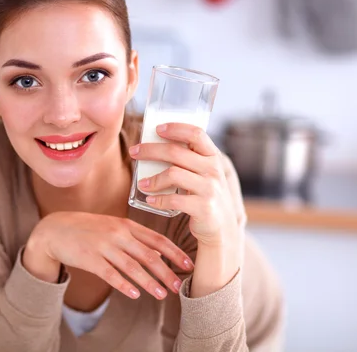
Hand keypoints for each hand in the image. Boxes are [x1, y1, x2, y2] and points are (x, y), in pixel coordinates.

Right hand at [24, 212, 193, 299]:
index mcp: (126, 224)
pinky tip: (134, 294)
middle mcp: (117, 234)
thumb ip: (136, 239)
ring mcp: (103, 246)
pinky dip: (123, 284)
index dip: (174, 253)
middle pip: (147, 255)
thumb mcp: (114, 227)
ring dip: (149, 282)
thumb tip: (158, 254)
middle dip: (166, 272)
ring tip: (162, 294)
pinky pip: (110, 274)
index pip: (156, 239)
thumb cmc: (88, 229)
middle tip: (179, 286)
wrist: (55, 229)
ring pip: (131, 266)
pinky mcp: (89, 259)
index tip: (188, 264)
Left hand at [128, 123, 240, 249]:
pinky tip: (150, 200)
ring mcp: (210, 189)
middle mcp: (213, 170)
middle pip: (176, 152)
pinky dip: (158, 200)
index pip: (196, 134)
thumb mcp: (204, 174)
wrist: (222, 228)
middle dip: (150, 150)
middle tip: (134, 152)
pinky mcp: (204, 208)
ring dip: (152, 179)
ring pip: (173, 174)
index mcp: (213, 157)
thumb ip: (189, 160)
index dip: (176, 128)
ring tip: (142, 184)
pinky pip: (174, 200)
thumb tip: (155, 144)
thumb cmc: (205, 196)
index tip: (157, 129)